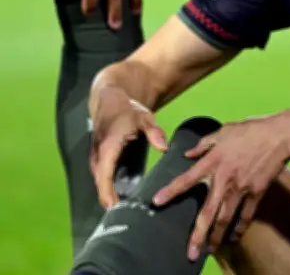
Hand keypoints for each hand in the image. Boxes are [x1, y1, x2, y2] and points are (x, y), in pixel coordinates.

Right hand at [90, 87, 167, 207]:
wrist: (110, 100)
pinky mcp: (98, 160)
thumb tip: (164, 147)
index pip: (104, 176)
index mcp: (108, 147)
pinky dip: (109, 189)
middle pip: (100, 184)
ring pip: (100, 183)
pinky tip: (122, 200)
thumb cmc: (128, 110)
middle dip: (110, 201)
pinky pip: (102, 178)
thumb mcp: (144, 117)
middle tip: (126, 219)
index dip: (107, 194)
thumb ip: (154, 132)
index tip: (113, 209)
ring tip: (125, 213)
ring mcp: (95, 158)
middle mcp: (97, 155)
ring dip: (109, 197)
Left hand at [152, 115, 289, 259]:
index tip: (156, 202)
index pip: (187, 179)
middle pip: (208, 211)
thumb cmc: (251, 130)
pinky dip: (240, 227)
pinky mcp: (256, 192)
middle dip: (198, 234)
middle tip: (191, 252)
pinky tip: (234, 237)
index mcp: (214, 161)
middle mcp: (225, 178)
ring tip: (210, 250)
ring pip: (226, 218)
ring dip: (217, 236)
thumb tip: (188, 154)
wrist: (279, 136)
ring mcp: (241, 188)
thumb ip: (204, 143)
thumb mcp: (224, 131)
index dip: (171, 191)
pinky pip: (246, 215)